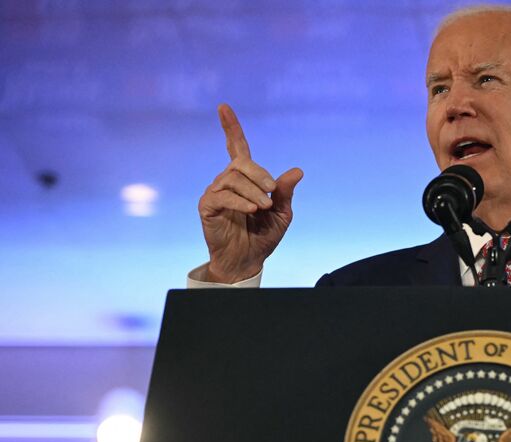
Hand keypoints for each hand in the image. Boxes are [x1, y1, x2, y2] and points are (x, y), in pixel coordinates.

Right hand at [197, 104, 303, 282]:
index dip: (231, 127)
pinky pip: (222, 195)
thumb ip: (286, 192)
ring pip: (233, 178)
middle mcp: (227, 180)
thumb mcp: (282, 213)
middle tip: (272, 193)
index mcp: (246, 178)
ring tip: (264, 207)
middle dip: (260, 174)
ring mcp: (215, 192)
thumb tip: (298, 171)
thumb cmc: (264, 235)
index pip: (237, 146)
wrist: (248, 259)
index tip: (223, 107)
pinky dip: (240, 200)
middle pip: (241, 162)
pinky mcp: (207, 206)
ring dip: (254, 191)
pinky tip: (251, 209)